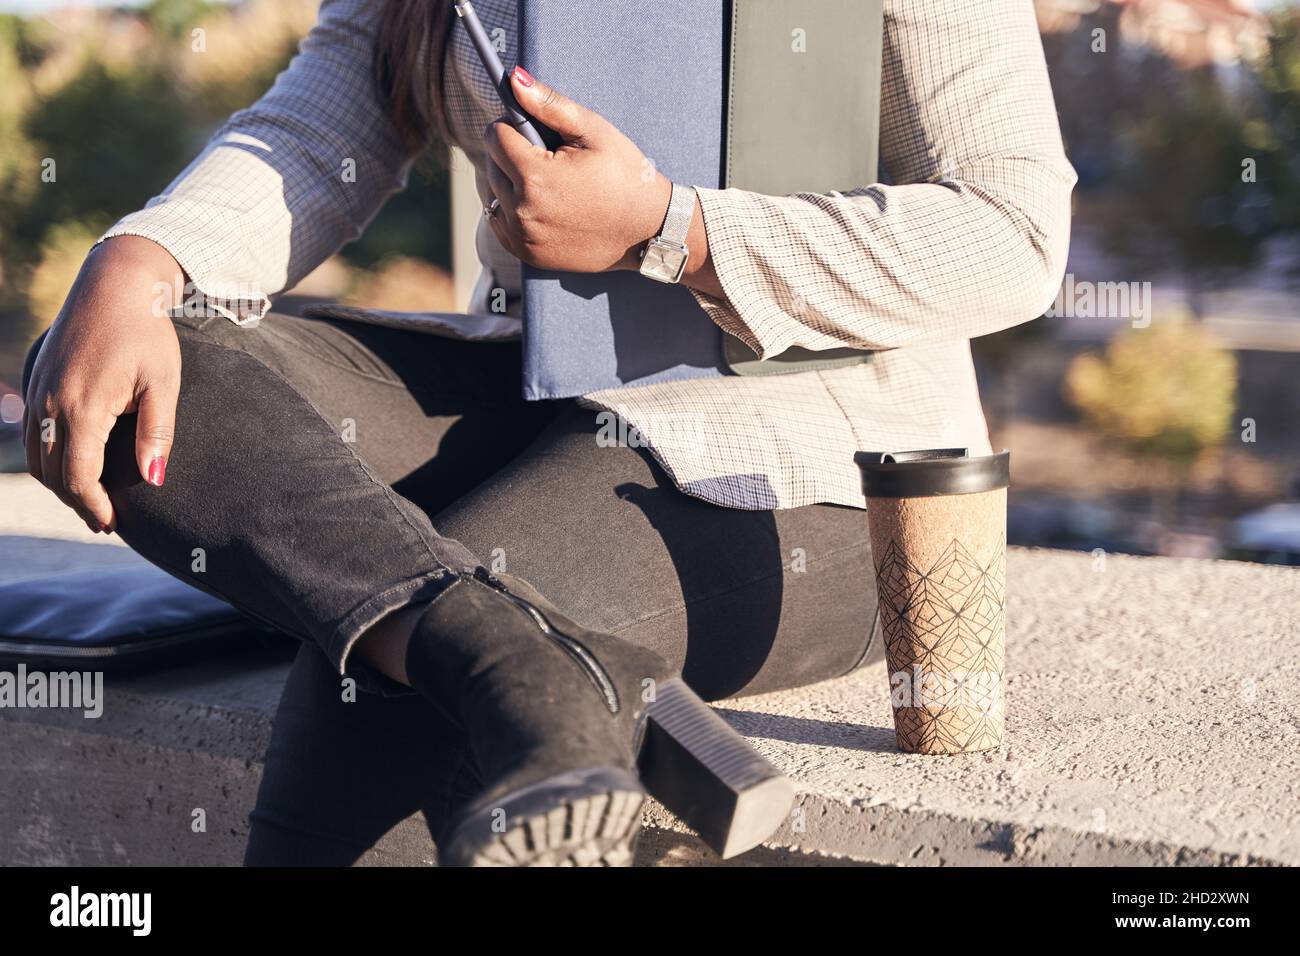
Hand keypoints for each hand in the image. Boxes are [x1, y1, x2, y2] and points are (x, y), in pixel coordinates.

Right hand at [23, 235, 183, 532]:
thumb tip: (154, 479)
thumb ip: (158, 434)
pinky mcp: (37, 378)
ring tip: (90, 499)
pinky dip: (47, 456)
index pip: (78, 476)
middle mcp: (50, 402)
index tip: (113, 524)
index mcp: (82, 407)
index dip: (94, 506)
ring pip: (36, 455)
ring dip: (60, 482)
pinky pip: (30, 431)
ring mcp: (38, 389)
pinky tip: (71, 463)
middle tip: (104, 520)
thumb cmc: (147, 333)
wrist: (115, 283)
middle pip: (52, 472)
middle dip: (76, 501)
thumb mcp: (163, 383)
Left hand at [482, 66, 672, 273]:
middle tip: (547, 158)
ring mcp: (523, 237)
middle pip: (491, 166)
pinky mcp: (527, 254)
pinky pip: (499, 224)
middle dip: (511, 155)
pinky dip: (511, 211)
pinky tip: (539, 205)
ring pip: (492, 195)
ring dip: (508, 182)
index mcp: (535, 176)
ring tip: (545, 181)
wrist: (648, 231)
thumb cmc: (626, 177)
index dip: (513, 127)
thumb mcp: (593, 132)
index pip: (495, 137)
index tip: (535, 133)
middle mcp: (522, 211)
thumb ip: (550, 105)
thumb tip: (514, 80)